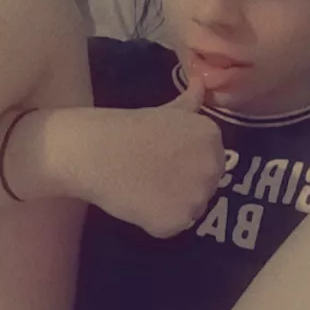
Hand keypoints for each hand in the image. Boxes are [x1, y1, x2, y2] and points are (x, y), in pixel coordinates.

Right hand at [80, 77, 225, 236]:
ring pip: (192, 209)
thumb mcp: (165, 110)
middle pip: (207, 185)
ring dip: (174, 204)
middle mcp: (212, 167)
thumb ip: (190, 103)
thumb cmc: (127, 127)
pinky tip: (139, 205)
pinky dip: (157, 221)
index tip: (167, 159)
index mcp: (212, 137)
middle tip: (155, 176)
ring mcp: (196, 198)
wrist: (95, 151)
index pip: (214, 159)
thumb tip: (202, 83)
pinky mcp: (176, 222)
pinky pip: (173, 226)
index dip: (189, 162)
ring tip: (146, 190)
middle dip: (186, 184)